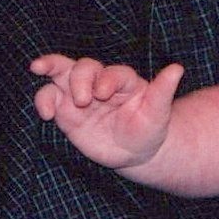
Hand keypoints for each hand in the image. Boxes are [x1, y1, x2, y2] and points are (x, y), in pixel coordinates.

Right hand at [29, 54, 184, 170]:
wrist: (135, 151)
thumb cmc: (149, 128)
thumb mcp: (158, 113)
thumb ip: (162, 90)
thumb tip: (177, 68)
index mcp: (123, 79)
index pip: (112, 73)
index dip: (106, 79)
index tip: (103, 92)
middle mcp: (99, 81)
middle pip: (84, 66)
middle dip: (80, 78)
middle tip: (84, 100)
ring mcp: (80, 93)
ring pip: (61, 72)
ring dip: (51, 69)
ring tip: (41, 74)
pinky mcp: (66, 111)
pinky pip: (49, 98)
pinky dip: (43, 101)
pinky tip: (45, 113)